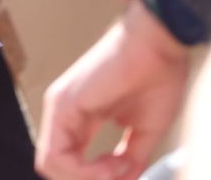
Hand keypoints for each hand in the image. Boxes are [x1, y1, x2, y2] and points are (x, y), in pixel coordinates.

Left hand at [37, 2, 189, 179]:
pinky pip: (56, 155)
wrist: (158, 44)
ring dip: (88, 179)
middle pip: (58, 167)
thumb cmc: (157, 76)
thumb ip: (130, 158)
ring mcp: (59, 107)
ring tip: (119, 169)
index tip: (128, 174)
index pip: (71, 162)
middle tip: (123, 175)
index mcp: (80, 117)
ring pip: (52, 166)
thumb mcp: (144, 130)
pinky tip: (112, 165)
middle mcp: (64, 113)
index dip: (98, 179)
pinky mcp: (63, 104)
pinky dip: (84, 172)